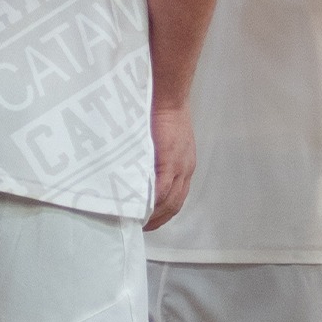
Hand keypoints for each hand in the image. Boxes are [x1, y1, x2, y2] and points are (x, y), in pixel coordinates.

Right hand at [144, 105, 194, 229]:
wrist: (167, 94)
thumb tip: (141, 170)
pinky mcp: (169, 160)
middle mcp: (185, 169)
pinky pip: (161, 189)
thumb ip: (157, 156)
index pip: (177, 197)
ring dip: (153, 215)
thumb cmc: (160, 111)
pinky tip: (139, 208)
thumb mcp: (164, 139)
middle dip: (158, 219)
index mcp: (185, 165)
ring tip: (136, 221)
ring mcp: (179, 166)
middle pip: (175, 204)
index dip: (164, 212)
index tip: (150, 220)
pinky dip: (151, 202)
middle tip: (141, 227)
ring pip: (168, 201)